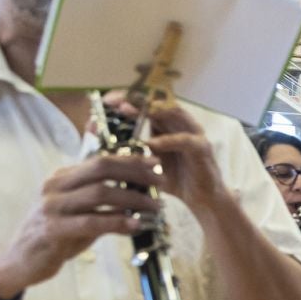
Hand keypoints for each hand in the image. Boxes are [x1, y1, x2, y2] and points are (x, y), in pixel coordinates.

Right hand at [0, 153, 164, 294]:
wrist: (20, 261)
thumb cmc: (55, 235)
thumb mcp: (79, 212)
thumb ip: (103, 200)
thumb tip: (139, 193)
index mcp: (62, 177)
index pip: (101, 159)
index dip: (131, 160)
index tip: (156, 164)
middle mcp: (55, 186)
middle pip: (101, 168)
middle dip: (135, 173)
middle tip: (161, 182)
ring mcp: (51, 207)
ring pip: (100, 193)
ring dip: (133, 200)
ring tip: (155, 207)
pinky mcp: (52, 230)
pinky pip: (91, 222)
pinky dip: (116, 222)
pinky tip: (135, 225)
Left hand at [107, 94, 228, 215]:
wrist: (203, 200)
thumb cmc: (174, 179)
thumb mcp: (145, 163)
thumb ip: (128, 150)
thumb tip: (97, 140)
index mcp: (165, 125)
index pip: (146, 104)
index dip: (127, 99)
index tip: (108, 101)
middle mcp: (180, 124)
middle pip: (157, 102)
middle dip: (134, 100)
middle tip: (115, 102)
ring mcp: (193, 134)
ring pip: (172, 112)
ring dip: (150, 110)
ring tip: (128, 112)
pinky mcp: (202, 149)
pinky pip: (185, 140)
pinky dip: (168, 141)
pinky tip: (152, 143)